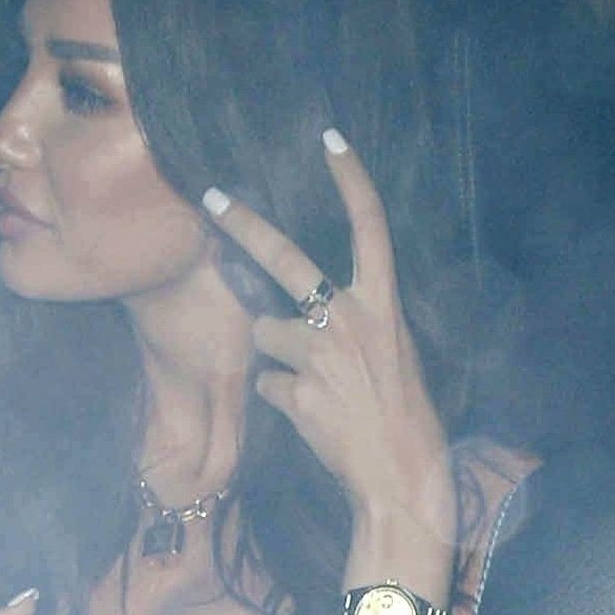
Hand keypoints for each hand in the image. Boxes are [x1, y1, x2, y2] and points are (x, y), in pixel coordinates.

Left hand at [203, 130, 453, 542]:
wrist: (401, 476)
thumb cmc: (404, 415)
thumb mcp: (395, 353)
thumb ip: (356, 322)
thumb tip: (307, 308)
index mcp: (383, 305)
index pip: (370, 226)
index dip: (351, 178)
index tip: (329, 138)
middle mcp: (350, 319)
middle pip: (287, 258)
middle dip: (245, 225)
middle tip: (211, 197)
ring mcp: (319, 355)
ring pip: (267, 333)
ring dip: (278, 355)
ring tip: (316, 389)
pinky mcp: (295, 392)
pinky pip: (268, 383)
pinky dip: (281, 398)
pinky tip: (310, 417)